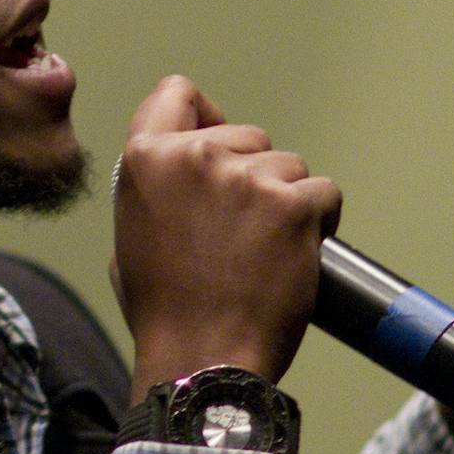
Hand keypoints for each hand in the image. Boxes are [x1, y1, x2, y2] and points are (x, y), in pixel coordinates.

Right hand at [111, 75, 341, 403]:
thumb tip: (182, 178)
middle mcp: (193, 157)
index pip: (177, 93)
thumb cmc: (165, 310)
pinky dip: (318, 222)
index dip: (204, 114)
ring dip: (287, 201)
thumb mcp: (129, 236)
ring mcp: (246, 178)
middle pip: (247, 135)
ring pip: (290, 164)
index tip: (218, 141)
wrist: (202, 360)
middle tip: (243, 228)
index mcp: (145, 160)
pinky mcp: (293, 205)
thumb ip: (155, 190)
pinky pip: (324, 193)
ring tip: (266, 251)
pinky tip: (296, 255)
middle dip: (254, 173)